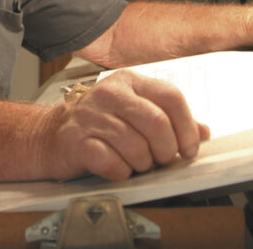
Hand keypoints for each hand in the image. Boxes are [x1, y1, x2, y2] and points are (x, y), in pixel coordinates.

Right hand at [40, 70, 209, 181]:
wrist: (50, 135)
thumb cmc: (98, 125)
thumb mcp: (135, 113)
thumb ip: (168, 119)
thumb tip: (203, 132)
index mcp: (129, 81)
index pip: (171, 97)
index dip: (187, 127)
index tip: (188, 148)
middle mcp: (109, 93)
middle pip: (157, 123)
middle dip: (166, 150)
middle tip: (161, 160)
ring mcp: (90, 115)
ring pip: (136, 147)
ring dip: (142, 164)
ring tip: (135, 164)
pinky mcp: (75, 139)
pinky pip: (112, 163)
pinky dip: (121, 172)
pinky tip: (116, 167)